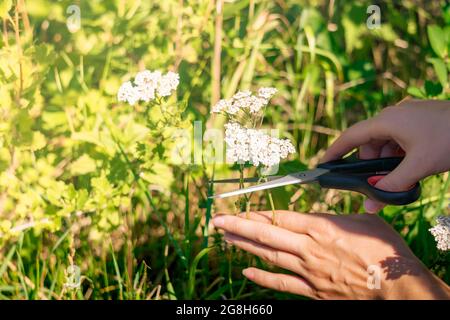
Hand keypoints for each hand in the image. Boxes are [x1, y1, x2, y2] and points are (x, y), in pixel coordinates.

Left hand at [212, 211, 449, 299]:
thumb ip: (339, 216)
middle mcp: (309, 249)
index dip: (256, 213)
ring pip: (269, 257)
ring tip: (225, 238)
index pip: (280, 218)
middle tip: (216, 220)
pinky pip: (282, 284)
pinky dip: (263, 278)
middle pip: (266, 235)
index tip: (239, 209)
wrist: (398, 288)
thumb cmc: (386, 251)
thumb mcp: (365, 221)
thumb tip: (326, 214)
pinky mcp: (313, 291)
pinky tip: (246, 272)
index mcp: (321, 228)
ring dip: (244, 247)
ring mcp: (309, 272)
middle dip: (238, 226)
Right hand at [321, 99, 449, 212]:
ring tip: (403, 174)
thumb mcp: (418, 167)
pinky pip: (399, 138)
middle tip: (379, 183)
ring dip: (388, 160)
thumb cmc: (449, 140)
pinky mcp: (419, 119)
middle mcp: (394, 114)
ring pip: (386, 141)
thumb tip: (370, 206)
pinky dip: (400, 153)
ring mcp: (408, 115)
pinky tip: (412, 164)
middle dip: (371, 164)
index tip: (323, 165)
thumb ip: (391, 186)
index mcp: (387, 120)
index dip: (335, 152)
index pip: (351, 137)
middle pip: (370, 142)